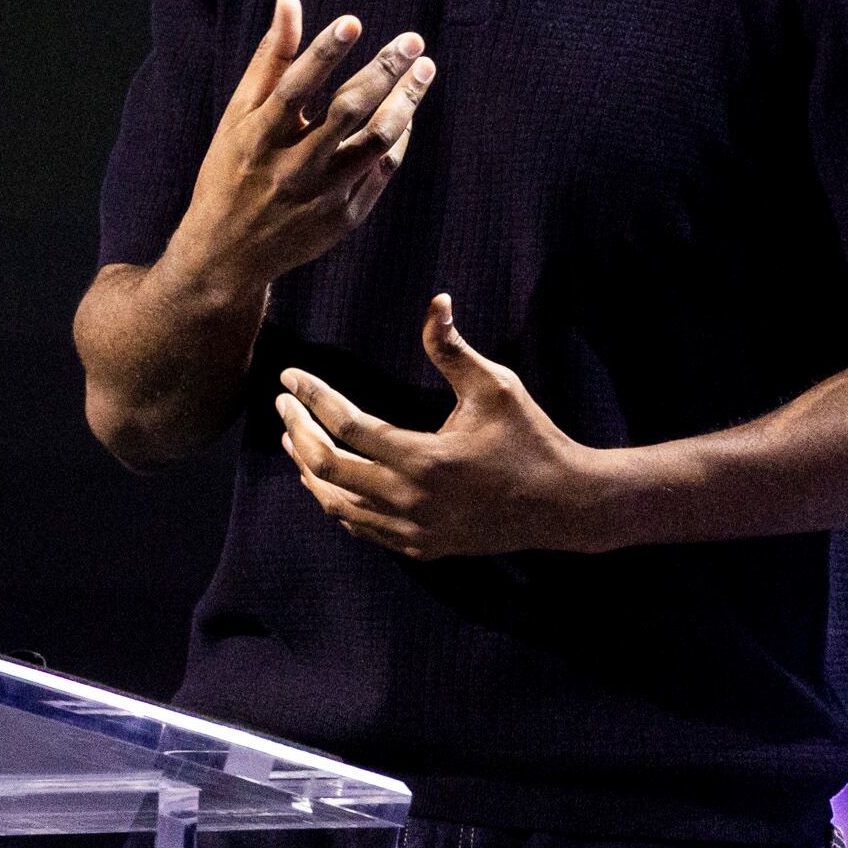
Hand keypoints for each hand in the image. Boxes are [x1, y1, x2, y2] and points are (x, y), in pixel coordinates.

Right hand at [168, 0, 436, 296]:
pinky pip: (383, 169)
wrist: (228, 253)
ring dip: (406, 102)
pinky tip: (406, 111)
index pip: (295, 88)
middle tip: (412, 41)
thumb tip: (290, 0)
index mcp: (259, 138)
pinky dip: (398, 137)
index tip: (352, 22)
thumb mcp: (238, 116)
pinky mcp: (345, 217)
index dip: (323, 53)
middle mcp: (293, 167)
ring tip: (423, 69)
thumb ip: (271, 58)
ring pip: (377, 142)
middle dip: (384, 71)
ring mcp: (323, 195)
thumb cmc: (231, 169)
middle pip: (348, 111)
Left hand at [274, 293, 596, 558]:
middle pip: (328, 468)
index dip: (312, 397)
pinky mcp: (421, 547)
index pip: (346, 426)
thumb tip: (435, 301)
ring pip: (337, 504)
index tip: (289, 376)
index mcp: (425, 459)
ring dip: (308, 469)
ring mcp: (414, 530)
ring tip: (293, 438)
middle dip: (297, 431)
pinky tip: (326, 479)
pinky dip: (335, 501)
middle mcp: (412, 501)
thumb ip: (453, 349)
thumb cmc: (529, 437)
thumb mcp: (496, 386)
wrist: (563, 506)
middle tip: (284, 404)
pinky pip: (360, 527)